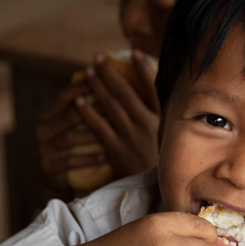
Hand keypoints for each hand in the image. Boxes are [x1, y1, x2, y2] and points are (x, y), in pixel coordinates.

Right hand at [37, 80, 105, 191]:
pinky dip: (88, 158)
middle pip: (68, 114)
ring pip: (69, 137)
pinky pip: (68, 161)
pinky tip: (104, 156)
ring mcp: (43, 148)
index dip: (83, 88)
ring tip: (113, 133)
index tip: (106, 83)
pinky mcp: (48, 167)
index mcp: (48, 113)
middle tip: (117, 110)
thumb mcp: (77, 123)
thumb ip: (86, 104)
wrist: (59, 176)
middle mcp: (42, 128)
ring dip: (93, 135)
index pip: (64, 95)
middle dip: (94, 111)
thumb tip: (109, 79)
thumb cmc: (75, 143)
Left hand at [76, 50, 160, 178]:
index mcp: (162, 120)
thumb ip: (158, 116)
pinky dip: (88, 112)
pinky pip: (99, 127)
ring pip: (111, 106)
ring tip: (87, 72)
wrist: (153, 192)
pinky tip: (78, 100)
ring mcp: (132, 137)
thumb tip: (151, 92)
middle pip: (126, 93)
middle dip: (111, 74)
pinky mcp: (117, 150)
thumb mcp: (165, 137)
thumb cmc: (158, 161)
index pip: (153, 89)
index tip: (134, 52)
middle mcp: (148, 126)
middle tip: (98, 59)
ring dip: (97, 87)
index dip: (143, 70)